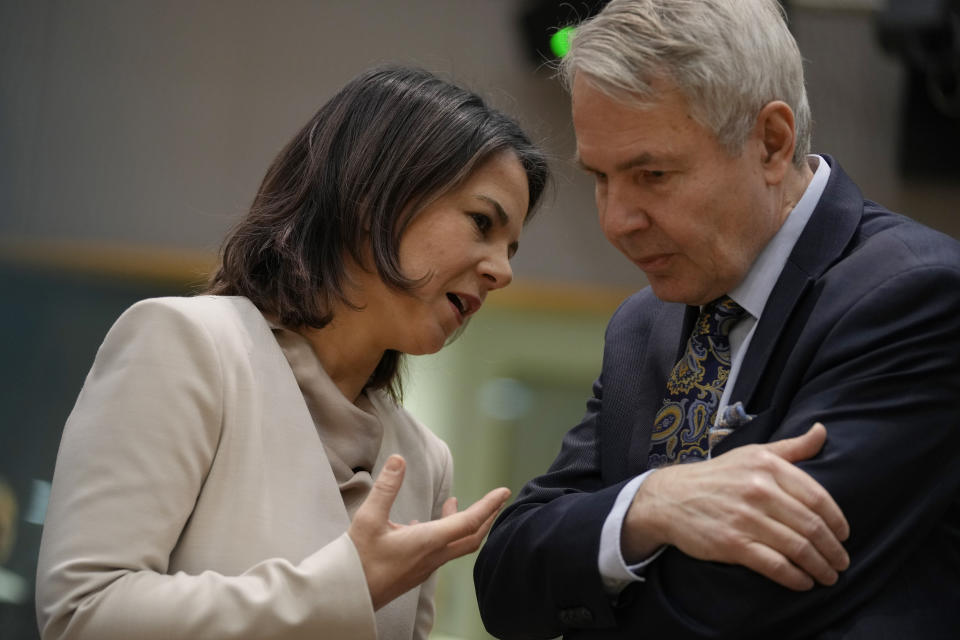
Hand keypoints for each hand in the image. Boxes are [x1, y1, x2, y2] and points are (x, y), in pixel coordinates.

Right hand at [348, 454, 510, 609]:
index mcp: (428, 542)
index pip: (468, 521)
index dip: (488, 506)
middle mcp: (432, 557)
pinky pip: (440, 552)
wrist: (345, 598)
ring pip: (456, 545)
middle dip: (487, 517)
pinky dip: (444, 534)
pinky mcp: (415, 573)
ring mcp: (425, 567)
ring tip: (454, 504)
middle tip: (497, 500)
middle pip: (471, 537)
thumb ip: (386, 488)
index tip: (504, 492)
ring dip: (463, 524)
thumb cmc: (357, 561)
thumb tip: (399, 460)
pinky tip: (423, 525)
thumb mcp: (368, 519)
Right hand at [623, 423, 849, 590]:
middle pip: (811, 525)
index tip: (844, 535)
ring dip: (820, 567)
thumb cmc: (718, 476)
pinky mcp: (732, 543)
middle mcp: (758, 490)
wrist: (670, 497)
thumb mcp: (752, 454)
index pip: (817, 497)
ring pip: (797, 548)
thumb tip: (822, 430)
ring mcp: (745, 518)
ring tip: (828, 575)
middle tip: (841, 562)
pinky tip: (804, 583)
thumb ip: (791, 447)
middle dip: (833, 549)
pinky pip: (775, 565)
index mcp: (766, 466)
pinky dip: (796, 578)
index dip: (837, 520)